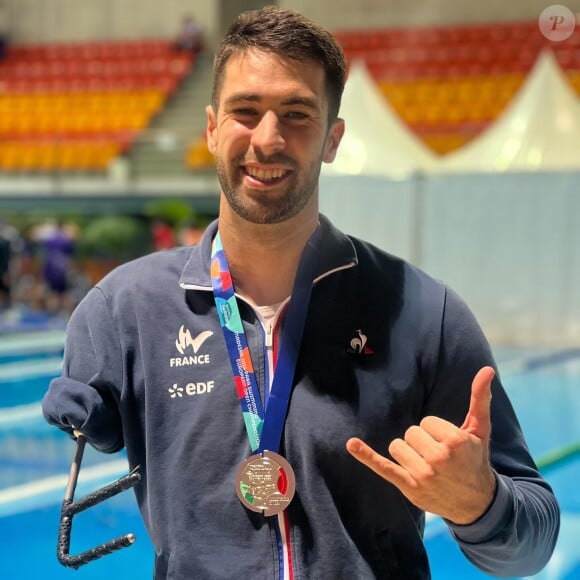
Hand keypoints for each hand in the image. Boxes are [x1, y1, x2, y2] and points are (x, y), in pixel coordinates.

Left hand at [346, 366, 496, 524]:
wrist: (477, 503)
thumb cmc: (476, 460)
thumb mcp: (480, 430)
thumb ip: (480, 399)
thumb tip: (486, 369)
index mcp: (455, 441)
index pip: (426, 422)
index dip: (435, 431)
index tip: (448, 445)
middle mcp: (439, 458)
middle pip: (410, 432)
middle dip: (422, 442)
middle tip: (440, 458)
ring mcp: (423, 474)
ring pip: (397, 446)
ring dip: (408, 453)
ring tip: (428, 467)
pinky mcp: (409, 486)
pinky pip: (383, 467)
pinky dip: (366, 456)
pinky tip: (351, 444)